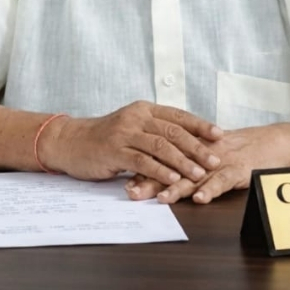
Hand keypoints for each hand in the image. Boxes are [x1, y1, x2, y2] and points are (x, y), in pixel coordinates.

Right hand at [39, 101, 222, 184]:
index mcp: (144, 109)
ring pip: (160, 146)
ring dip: (182, 161)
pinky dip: (160, 170)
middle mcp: (136, 117)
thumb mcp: (131, 126)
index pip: (178, 116)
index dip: (200, 125)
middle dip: (197, 146)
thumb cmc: (104, 137)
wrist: (70, 141)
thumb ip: (154, 130)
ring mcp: (125, 133)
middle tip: (214, 159)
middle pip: (173, 131)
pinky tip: (172, 179)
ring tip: (199, 173)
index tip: (219, 134)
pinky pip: (142, 161)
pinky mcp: (115, 151)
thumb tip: (186, 140)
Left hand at [125, 125, 287, 203]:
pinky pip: (223, 181)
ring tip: (162, 198)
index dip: (144, 168)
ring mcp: (220, 162)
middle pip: (173, 166)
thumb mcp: (207, 154)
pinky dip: (211, 189)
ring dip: (178, 187)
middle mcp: (202, 154)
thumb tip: (154, 173)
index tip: (124, 180)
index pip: (163, 157)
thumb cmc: (237, 150)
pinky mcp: (238, 169)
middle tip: (132, 192)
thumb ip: (184, 161)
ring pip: (195, 175)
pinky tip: (201, 199)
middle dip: (151, 180)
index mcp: (193, 148)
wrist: (269, 143)